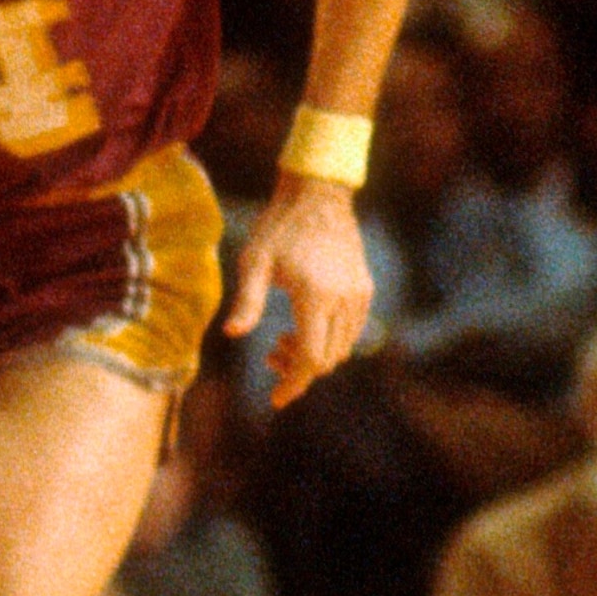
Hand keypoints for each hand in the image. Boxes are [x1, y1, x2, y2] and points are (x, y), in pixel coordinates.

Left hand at [223, 177, 375, 409]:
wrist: (317, 196)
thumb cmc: (279, 228)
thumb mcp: (254, 263)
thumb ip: (247, 302)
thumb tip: (231, 334)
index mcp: (316, 296)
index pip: (310, 357)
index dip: (294, 383)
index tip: (276, 399)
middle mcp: (344, 299)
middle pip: (327, 359)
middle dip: (298, 370)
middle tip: (270, 355)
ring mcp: (359, 294)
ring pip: (342, 349)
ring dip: (314, 356)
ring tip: (282, 340)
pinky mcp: (365, 289)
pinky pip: (351, 332)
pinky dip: (329, 341)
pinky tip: (306, 327)